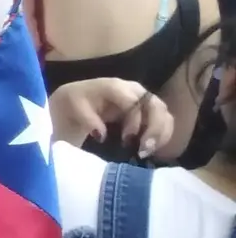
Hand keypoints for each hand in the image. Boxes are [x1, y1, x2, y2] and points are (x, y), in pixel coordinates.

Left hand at [49, 78, 172, 159]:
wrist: (74, 103)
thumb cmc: (74, 103)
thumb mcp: (73, 107)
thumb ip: (87, 118)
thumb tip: (102, 134)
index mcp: (114, 86)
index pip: (134, 102)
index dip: (135, 121)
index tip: (127, 139)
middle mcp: (134, 90)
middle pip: (156, 106)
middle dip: (154, 129)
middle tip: (143, 149)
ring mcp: (143, 99)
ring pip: (164, 114)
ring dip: (160, 134)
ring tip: (146, 151)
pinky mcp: (147, 111)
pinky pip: (164, 122)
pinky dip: (161, 136)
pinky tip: (151, 148)